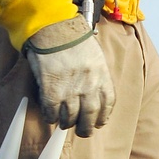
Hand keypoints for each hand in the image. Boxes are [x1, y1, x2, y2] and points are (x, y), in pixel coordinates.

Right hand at [24, 15, 115, 136]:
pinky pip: (52, 113)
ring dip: (67, 123)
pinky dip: (51, 117)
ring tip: (64, 123)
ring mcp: (70, 90)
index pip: (108, 103)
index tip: (99, 121)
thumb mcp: (94, 53)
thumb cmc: (73, 36)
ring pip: (71, 118)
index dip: (104, 116)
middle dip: (86, 128)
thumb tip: (92, 89)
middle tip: (83, 131)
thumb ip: (96, 72)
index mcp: (102, 75)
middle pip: (90, 116)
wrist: (53, 27)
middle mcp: (89, 86)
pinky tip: (50, 116)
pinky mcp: (52, 91)